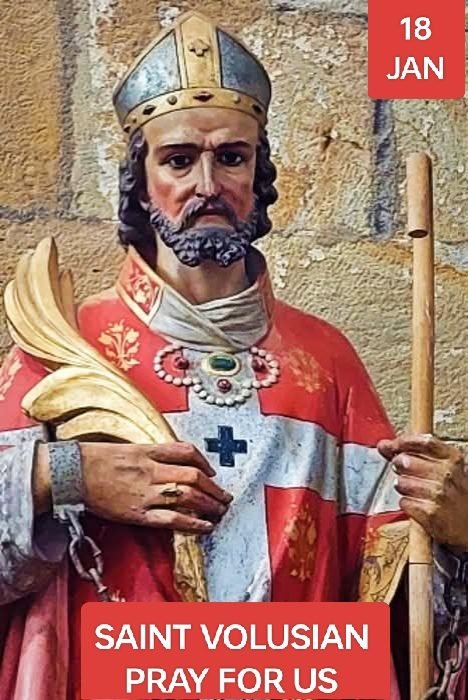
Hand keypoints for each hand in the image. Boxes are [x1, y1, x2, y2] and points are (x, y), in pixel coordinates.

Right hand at [35, 442, 231, 533]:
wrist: (70, 473)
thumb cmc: (95, 459)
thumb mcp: (127, 448)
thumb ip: (152, 454)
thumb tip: (176, 462)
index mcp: (148, 451)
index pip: (185, 451)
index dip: (204, 462)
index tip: (212, 472)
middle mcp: (150, 470)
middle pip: (192, 476)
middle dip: (214, 488)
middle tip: (225, 497)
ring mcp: (144, 492)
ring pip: (186, 496)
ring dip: (209, 505)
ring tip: (220, 511)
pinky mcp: (137, 513)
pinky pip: (170, 519)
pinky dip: (191, 523)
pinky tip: (205, 526)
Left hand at [377, 434, 467, 548]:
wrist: (467, 525)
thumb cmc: (454, 495)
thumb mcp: (443, 468)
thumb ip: (413, 453)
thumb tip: (383, 445)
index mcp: (452, 459)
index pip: (422, 441)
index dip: (402, 442)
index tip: (390, 446)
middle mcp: (447, 474)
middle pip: (405, 461)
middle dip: (400, 468)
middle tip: (408, 475)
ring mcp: (439, 494)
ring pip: (401, 482)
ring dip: (404, 488)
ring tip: (417, 493)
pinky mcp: (430, 513)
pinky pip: (403, 502)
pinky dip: (407, 504)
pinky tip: (419, 505)